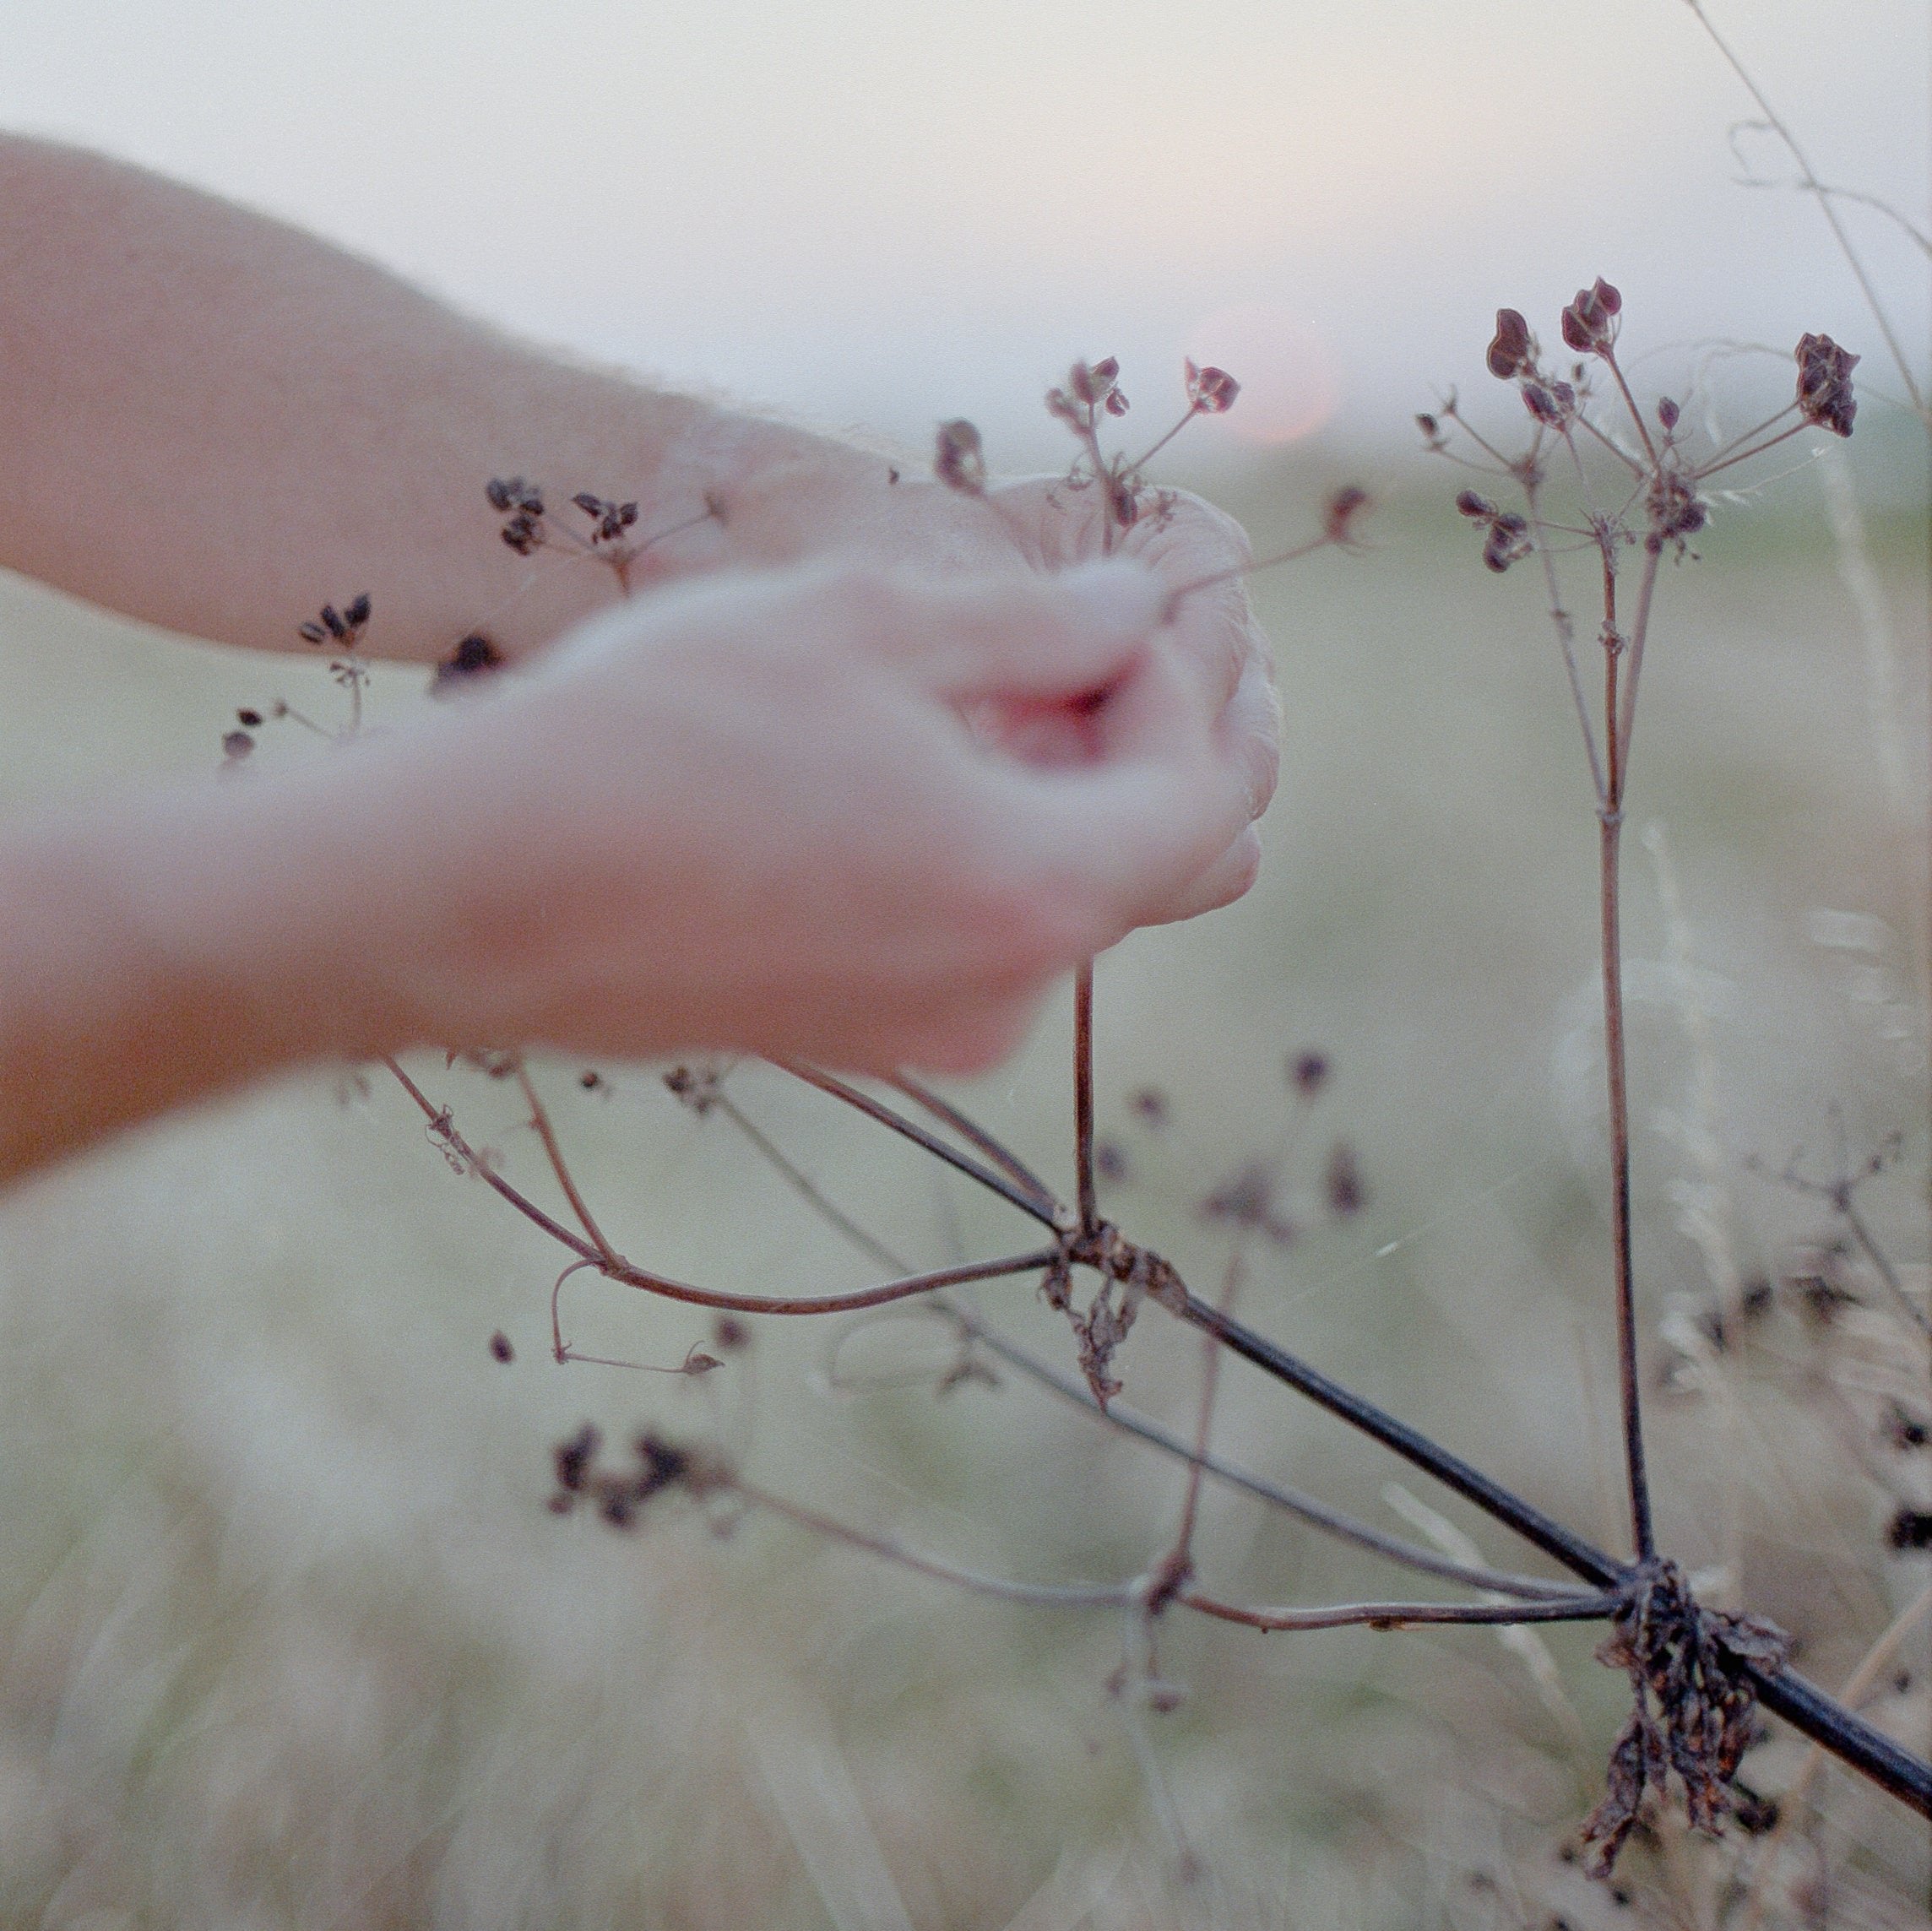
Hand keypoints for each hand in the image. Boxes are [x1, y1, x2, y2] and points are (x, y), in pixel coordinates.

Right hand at [209, 558, 1257, 1076]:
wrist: (462, 894)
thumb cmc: (651, 740)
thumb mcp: (862, 627)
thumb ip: (1038, 623)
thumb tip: (1139, 615)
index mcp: (1032, 893)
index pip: (1201, 791)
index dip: (1191, 682)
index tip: (1136, 600)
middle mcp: (1005, 993)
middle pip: (1160, 859)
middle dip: (1170, 734)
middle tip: (1149, 629)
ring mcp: (933, 1032)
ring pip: (1070, 896)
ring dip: (1077, 784)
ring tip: (1035, 673)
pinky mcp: (863, 1037)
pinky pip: (982, 931)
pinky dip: (998, 840)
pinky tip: (938, 755)